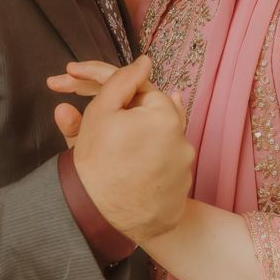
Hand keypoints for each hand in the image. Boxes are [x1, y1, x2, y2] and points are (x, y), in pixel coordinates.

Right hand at [47, 56, 192, 241]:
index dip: (119, 97)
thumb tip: (143, 62)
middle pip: (154, 120)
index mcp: (166, 117)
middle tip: (103, 132)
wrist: (95, 217)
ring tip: (113, 156)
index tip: (102, 108)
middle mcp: (184, 144)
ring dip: (139, 145)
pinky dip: (147, 171)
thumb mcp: (100, 111)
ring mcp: (184, 174)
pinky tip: (127, 175)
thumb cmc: (96, 161)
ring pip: (160, 147)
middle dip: (129, 120)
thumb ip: (122, 80)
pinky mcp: (180, 198)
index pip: (145, 94)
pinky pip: (164, 174)